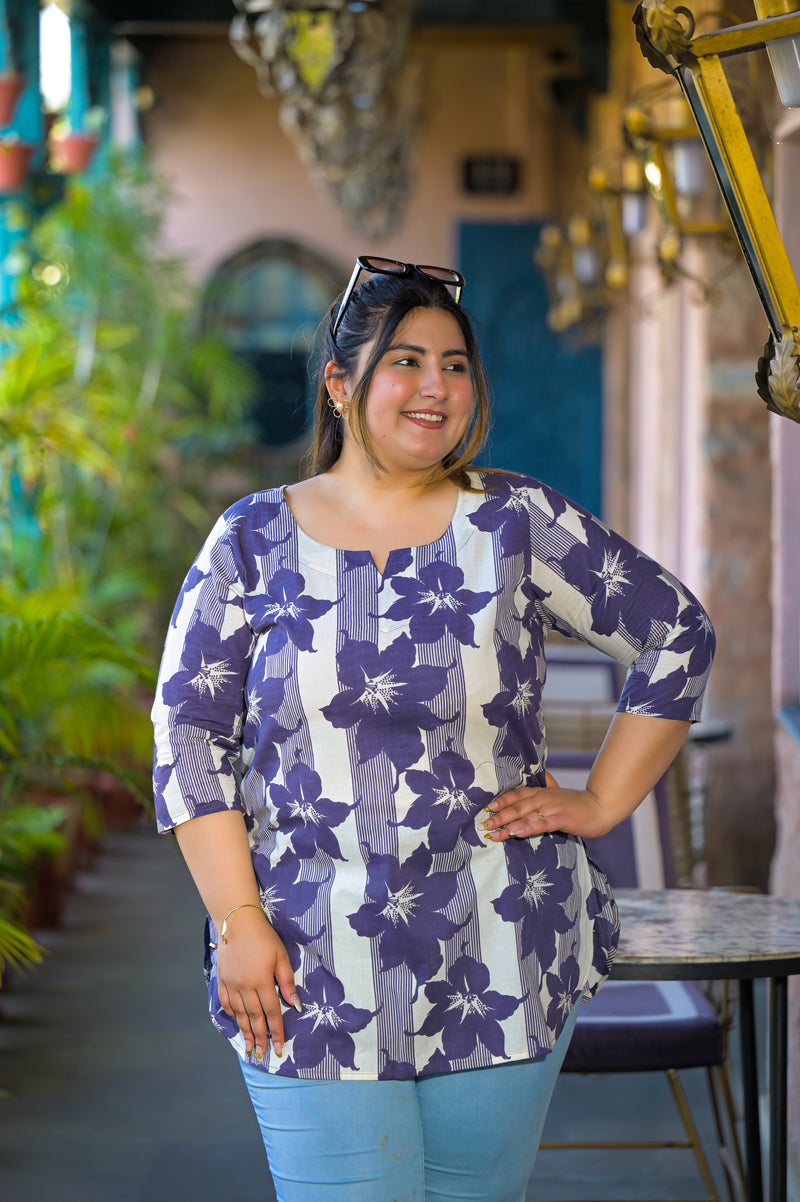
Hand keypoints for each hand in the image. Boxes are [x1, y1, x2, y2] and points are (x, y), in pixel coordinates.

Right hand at [215, 906, 299, 1059]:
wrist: (237, 921)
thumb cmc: (264, 937)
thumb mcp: (281, 956)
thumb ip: (287, 982)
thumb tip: (296, 1005)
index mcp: (262, 981)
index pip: (272, 1012)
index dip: (277, 1030)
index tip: (279, 1047)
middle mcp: (244, 987)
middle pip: (254, 1018)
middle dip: (260, 1038)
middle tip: (264, 1054)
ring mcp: (231, 984)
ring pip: (240, 1014)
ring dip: (246, 1032)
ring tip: (250, 1048)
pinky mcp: (222, 979)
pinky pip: (226, 1003)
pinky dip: (233, 1014)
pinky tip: (238, 1022)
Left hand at [482, 770, 609, 841]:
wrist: (599, 807)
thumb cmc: (576, 803)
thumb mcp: (557, 793)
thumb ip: (544, 788)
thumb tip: (533, 783)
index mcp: (541, 791)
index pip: (517, 794)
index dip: (501, 800)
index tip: (486, 808)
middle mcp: (544, 797)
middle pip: (517, 806)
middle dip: (499, 815)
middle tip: (485, 824)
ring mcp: (552, 807)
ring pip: (526, 815)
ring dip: (508, 824)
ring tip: (494, 833)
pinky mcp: (562, 819)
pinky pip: (542, 824)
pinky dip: (529, 828)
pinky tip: (518, 833)